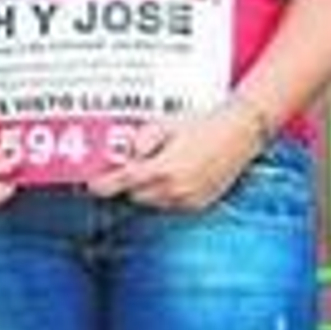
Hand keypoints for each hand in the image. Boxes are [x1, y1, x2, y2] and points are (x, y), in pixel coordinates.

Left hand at [88, 100, 262, 210]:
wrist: (240, 132)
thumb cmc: (201, 124)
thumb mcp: (163, 125)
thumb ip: (139, 142)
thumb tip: (124, 156)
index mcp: (163, 169)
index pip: (123, 183)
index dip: (103, 185)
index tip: (91, 185)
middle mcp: (175, 190)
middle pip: (135, 195)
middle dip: (128, 183)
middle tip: (127, 166)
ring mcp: (189, 200)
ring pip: (152, 202)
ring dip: (146, 189)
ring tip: (157, 165)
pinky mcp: (199, 205)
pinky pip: (171, 205)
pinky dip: (164, 194)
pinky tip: (172, 174)